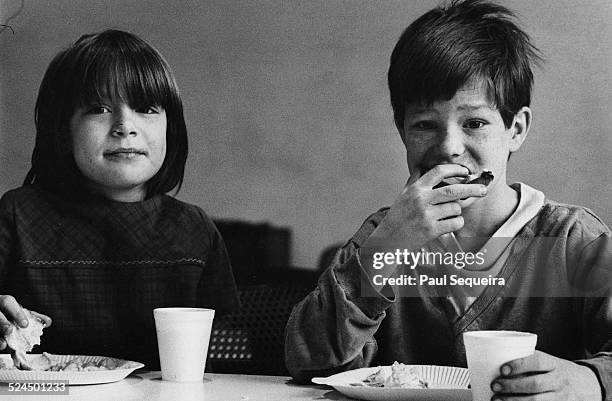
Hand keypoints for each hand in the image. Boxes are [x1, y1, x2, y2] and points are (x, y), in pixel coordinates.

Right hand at [0, 295, 51, 349]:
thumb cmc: (6, 314)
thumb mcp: (18, 312)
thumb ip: (33, 316)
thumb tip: (48, 322)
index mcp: (2, 302)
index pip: (8, 302)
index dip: (17, 313)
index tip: (25, 324)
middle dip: (3, 323)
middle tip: (10, 331)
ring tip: (3, 345)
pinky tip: (0, 346)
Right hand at [363, 164, 486, 250]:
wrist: (388, 240)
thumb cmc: (397, 218)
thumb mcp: (403, 195)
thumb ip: (413, 181)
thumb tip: (421, 168)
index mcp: (416, 188)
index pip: (438, 171)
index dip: (456, 169)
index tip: (466, 172)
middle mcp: (421, 199)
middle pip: (454, 190)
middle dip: (472, 189)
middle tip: (483, 190)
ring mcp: (426, 215)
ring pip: (456, 208)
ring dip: (457, 212)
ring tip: (446, 216)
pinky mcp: (431, 230)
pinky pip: (455, 222)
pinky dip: (456, 223)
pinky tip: (447, 225)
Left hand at [491, 350, 601, 400]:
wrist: (588, 385)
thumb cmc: (558, 371)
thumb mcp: (549, 362)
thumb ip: (527, 361)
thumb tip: (491, 361)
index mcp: (554, 364)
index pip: (538, 361)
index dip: (520, 365)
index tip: (503, 369)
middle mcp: (559, 381)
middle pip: (535, 384)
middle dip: (512, 386)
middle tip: (495, 385)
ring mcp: (562, 398)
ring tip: (497, 400)